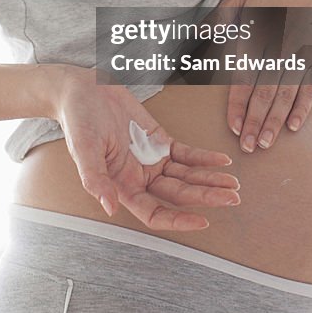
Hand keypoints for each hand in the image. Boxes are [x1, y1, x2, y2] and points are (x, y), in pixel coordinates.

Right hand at [53, 65, 240, 230]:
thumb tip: (109, 207)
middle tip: (232, 198)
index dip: (178, 220)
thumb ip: (95, 180)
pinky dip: (204, 158)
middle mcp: (141, 177)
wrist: (83, 91)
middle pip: (179, 195)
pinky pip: (187, 153)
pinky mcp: (160, 139)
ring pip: (187, 175)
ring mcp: (152, 158)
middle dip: (206, 197)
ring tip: (233, 184)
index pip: (154, 213)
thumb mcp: (83, 150)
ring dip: (210, 180)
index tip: (202, 221)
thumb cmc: (78, 122)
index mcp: (122, 186)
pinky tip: (222, 161)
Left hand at [212, 0, 311, 152]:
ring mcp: (303, 49)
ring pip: (288, 89)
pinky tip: (294, 126)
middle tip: (246, 146)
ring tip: (264, 143)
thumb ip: (221, 16)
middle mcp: (281, 41)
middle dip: (255, 118)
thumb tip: (202, 37)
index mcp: (259, 28)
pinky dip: (304, 105)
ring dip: (276, 119)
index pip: (245, 71)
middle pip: (266, 86)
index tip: (231, 124)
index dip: (237, 100)